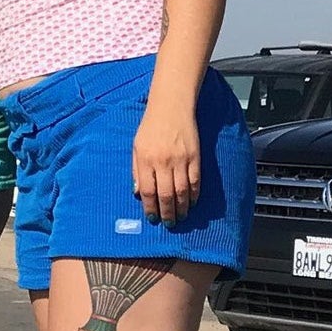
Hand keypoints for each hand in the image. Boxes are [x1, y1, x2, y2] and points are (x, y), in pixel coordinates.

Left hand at [132, 107, 201, 224]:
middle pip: (166, 195)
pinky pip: (195, 181)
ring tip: (180, 217)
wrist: (171, 107)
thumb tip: (138, 193)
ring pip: (182, 191)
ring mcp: (181, 160)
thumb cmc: (151, 127)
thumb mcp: (136, 147)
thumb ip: (137, 170)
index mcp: (146, 160)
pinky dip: (194, 195)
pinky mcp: (195, 157)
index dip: (150, 207)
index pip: (148, 191)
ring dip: (182, 208)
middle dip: (167, 213)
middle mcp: (163, 162)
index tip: (152, 217)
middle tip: (169, 223)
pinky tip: (192, 202)